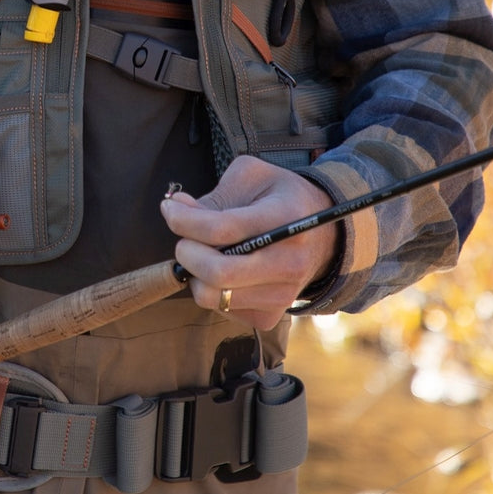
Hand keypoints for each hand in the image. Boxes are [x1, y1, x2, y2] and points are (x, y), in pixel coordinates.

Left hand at [160, 156, 338, 329]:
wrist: (323, 237)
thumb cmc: (280, 199)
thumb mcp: (253, 177)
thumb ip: (214, 195)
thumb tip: (176, 207)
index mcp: (284, 219)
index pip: (222, 229)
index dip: (184, 220)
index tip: (169, 208)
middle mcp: (288, 263)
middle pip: (217, 272)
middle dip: (186, 251)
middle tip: (184, 237)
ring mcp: (281, 295)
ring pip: (213, 296)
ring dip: (194, 272)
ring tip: (203, 252)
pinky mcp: (269, 316)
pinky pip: (220, 307)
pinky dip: (210, 287)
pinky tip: (223, 267)